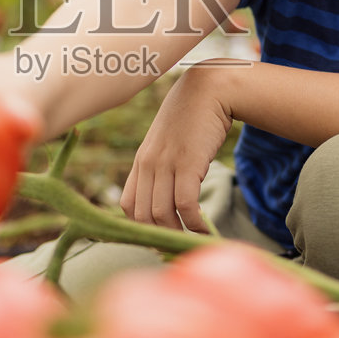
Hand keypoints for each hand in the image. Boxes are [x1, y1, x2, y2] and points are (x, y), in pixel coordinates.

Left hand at [121, 63, 234, 233]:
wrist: (210, 89)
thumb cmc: (193, 118)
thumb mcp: (169, 142)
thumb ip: (163, 165)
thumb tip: (170, 197)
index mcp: (141, 161)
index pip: (128, 205)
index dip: (141, 227)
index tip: (161, 237)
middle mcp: (148, 164)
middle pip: (142, 216)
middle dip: (159, 237)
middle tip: (178, 248)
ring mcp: (166, 163)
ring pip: (161, 214)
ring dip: (177, 234)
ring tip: (192, 242)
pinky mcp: (187, 162)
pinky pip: (185, 204)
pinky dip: (193, 223)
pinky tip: (204, 229)